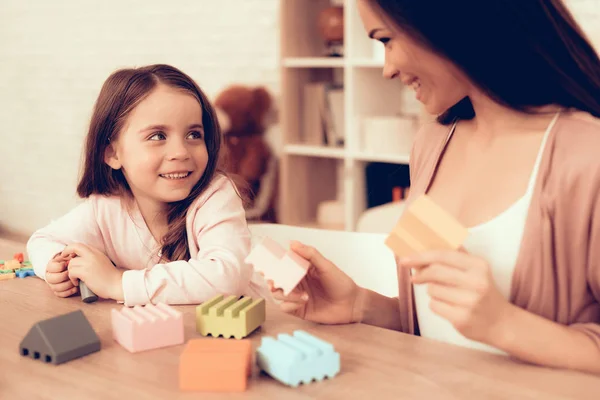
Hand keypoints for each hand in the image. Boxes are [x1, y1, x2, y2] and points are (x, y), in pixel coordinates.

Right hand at [45, 252, 78, 297]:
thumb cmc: (70, 261)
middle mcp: (49, 276)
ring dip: (68, 285)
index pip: (51, 267)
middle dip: (64, 276)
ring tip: (75, 281)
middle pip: (52, 279)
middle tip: (72, 274)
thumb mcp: (69, 256)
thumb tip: (72, 257)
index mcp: (50, 266)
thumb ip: (69, 256)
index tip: (68, 264)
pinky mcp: (57, 291)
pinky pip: (60, 294)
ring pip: (56, 288)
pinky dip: (68, 292)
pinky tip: (75, 288)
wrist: (70, 268)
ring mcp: (52, 284)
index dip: (61, 266)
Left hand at [62, 243, 123, 300]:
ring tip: (76, 278)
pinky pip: (71, 272)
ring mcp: (89, 263)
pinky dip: (72, 278)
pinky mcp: (86, 272)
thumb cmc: (109, 277)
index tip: (69, 255)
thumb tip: (78, 258)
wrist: (116, 285)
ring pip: (71, 263)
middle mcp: (93, 255)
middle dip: (66, 252)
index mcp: (97, 252)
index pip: (80, 245)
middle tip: (63, 259)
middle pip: (74, 247)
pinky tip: (77, 283)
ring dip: (70, 272)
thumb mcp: (102, 262)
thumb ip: (93, 258)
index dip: (71, 248)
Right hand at [270, 241, 361, 324]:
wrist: (352, 304)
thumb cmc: (341, 282)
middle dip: (272, 282)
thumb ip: (310, 254)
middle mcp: (296, 282)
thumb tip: (292, 243)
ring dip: (286, 294)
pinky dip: (289, 305)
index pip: (282, 265)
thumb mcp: (326, 265)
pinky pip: (285, 307)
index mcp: (301, 269)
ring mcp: (296, 296)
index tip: (265, 265)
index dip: (272, 265)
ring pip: (279, 295)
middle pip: (276, 281)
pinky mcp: (299, 310)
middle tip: (273, 283)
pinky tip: (302, 302)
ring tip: (302, 296)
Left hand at [399, 249, 513, 343]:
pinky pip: (434, 306)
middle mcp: (476, 282)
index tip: (405, 258)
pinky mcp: (462, 319)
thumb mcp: (475, 269)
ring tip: (447, 295)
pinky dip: (436, 305)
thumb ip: (454, 255)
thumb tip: (424, 244)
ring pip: (432, 290)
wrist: (501, 323)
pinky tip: (450, 307)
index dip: (420, 256)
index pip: (442, 255)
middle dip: (420, 274)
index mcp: (478, 265)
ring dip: (433, 291)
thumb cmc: (482, 291)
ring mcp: (470, 302)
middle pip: (435, 272)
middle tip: (415, 277)